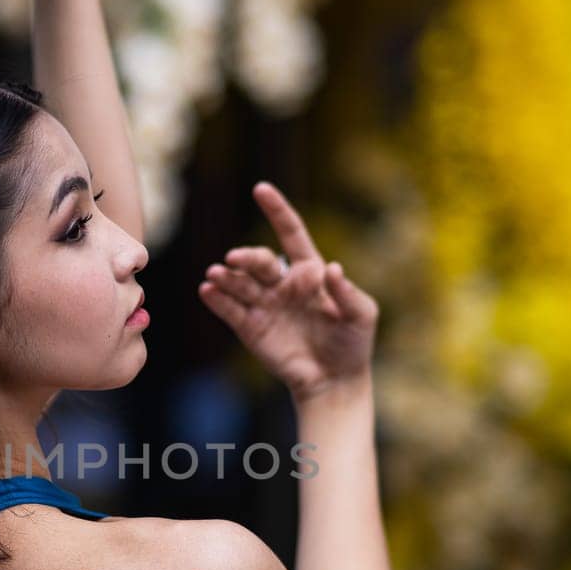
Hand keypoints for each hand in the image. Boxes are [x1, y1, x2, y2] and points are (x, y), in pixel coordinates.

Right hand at [198, 182, 378, 399]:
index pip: (291, 234)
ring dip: (226, 277)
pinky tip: (208, 290)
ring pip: (240, 283)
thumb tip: (331, 268)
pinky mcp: (251, 328)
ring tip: (215, 274)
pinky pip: (230, 309)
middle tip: (234, 259)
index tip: (260, 189)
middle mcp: (283, 284)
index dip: (277, 211)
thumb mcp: (362, 315)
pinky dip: (217, 300)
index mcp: (310, 272)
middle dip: (247, 257)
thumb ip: (347, 292)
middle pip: (260, 261)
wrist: (334, 380)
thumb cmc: (353, 343)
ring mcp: (265, 305)